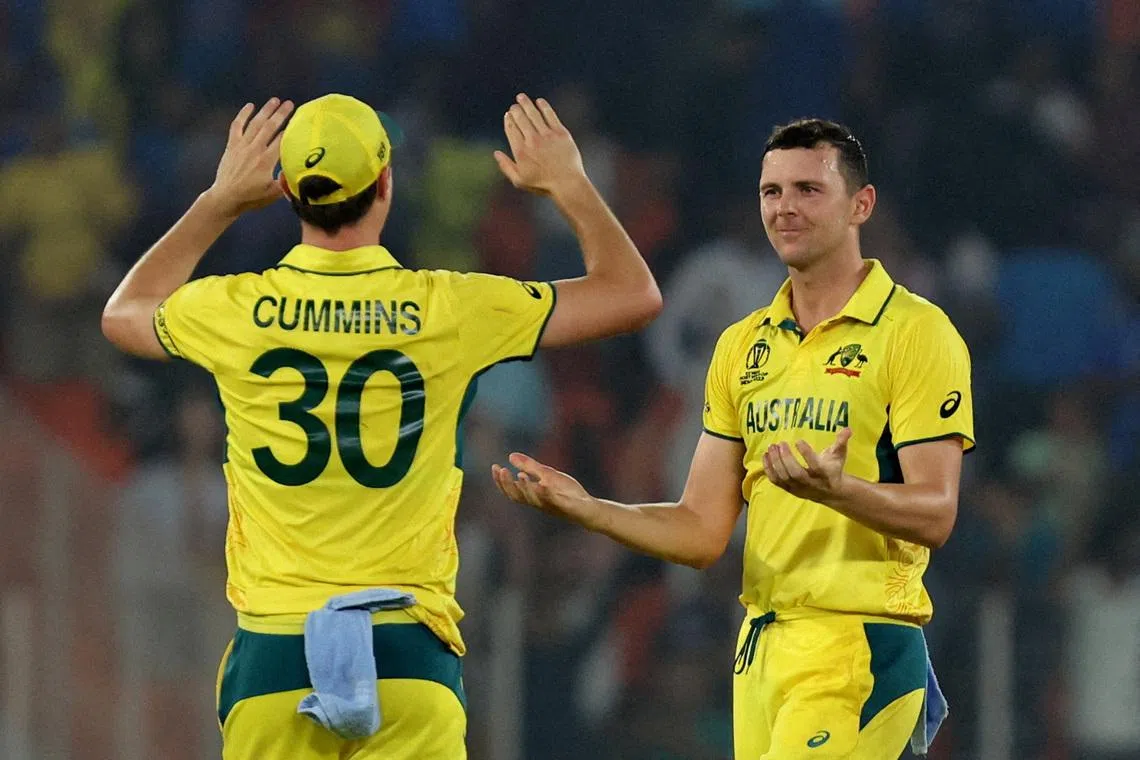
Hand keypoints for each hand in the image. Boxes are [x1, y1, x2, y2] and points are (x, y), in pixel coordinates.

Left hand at [206, 97, 294, 216]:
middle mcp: (254, 150)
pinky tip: (250, 106)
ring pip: (255, 123)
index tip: (299, 120)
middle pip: (270, 127)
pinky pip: (237, 126)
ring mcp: (242, 146)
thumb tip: (296, 171)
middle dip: (281, 114)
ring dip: (266, 110)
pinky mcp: (232, 146)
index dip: (290, 129)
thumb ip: (286, 182)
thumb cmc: (251, 198)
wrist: (226, 198)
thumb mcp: (273, 194)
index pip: (281, 140)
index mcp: (266, 161)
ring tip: (275, 100)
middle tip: (290, 103)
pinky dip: (243, 115)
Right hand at [491, 453, 598, 526]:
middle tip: (501, 470)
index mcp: (533, 494)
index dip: (501, 480)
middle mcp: (538, 501)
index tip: (494, 467)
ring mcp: (551, 504)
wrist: (587, 508)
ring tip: (520, 475)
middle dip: (507, 484)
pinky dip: (547, 493)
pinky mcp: (565, 506)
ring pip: (534, 499)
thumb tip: (510, 456)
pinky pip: (554, 501)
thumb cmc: (566, 493)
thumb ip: (530, 466)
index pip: (512, 489)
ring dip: (525, 488)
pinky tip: (542, 484)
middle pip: (518, 496)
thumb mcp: (547, 475)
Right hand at [493, 93, 585, 196]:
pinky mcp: (561, 133)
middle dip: (515, 110)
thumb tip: (495, 153)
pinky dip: (544, 107)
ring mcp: (547, 136)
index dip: (508, 119)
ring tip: (521, 97)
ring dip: (526, 103)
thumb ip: (506, 166)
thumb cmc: (543, 185)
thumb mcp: (519, 180)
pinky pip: (550, 115)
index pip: (511, 129)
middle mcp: (532, 141)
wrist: (567, 183)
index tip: (508, 115)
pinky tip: (540, 101)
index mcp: (520, 151)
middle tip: (515, 106)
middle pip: (520, 119)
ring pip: (534, 114)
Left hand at [763, 428, 852, 504]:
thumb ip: (841, 442)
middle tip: (780, 443)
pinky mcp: (789, 489)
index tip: (798, 441)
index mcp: (824, 474)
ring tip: (772, 447)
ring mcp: (798, 488)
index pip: (815, 466)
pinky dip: (768, 469)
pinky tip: (765, 455)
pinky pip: (776, 481)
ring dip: (775, 462)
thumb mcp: (839, 455)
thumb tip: (847, 428)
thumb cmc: (833, 468)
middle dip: (786, 458)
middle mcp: (810, 483)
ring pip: (784, 477)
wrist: (829, 492)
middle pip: (796, 473)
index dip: (806, 454)